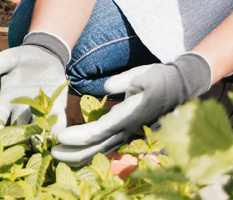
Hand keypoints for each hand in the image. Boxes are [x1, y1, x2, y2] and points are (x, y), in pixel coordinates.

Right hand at [0, 36, 69, 132]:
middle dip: (17, 137)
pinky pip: (56, 122)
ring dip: (37, 137)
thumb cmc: (23, 58)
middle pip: (15, 128)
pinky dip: (57, 129)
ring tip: (39, 141)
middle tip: (20, 142)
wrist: (47, 55)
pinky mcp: (56, 109)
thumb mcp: (10, 58)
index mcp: (6, 100)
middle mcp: (20, 110)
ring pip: (35, 129)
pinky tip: (58, 136)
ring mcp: (38, 112)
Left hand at [51, 52, 211, 164]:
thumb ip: (124, 81)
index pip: (98, 131)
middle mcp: (127, 130)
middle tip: (52, 152)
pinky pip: (107, 146)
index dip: (78, 137)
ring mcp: (128, 132)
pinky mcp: (128, 130)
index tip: (59, 137)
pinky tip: (80, 152)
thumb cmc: (159, 78)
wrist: (181, 86)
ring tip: (60, 156)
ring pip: (101, 150)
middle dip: (74, 153)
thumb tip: (108, 87)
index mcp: (127, 117)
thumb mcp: (142, 75)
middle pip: (97, 148)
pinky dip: (92, 151)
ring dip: (80, 155)